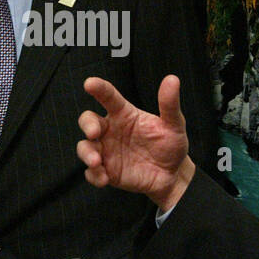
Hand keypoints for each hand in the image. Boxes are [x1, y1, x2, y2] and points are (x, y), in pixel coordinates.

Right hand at [77, 75, 193, 210]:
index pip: (108, 97)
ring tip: (96, 162)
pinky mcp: (107, 171)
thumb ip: (169, 104)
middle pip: (88, 120)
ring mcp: (107, 151)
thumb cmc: (171, 145)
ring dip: (87, 153)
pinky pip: (91, 173)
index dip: (98, 88)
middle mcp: (111, 130)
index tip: (89, 83)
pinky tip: (104, 178)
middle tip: (94, 133)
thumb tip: (172, 79)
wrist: (173, 175)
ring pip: (85, 147)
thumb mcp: (174, 124)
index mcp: (124, 114)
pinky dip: (94, 175)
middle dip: (87, 124)